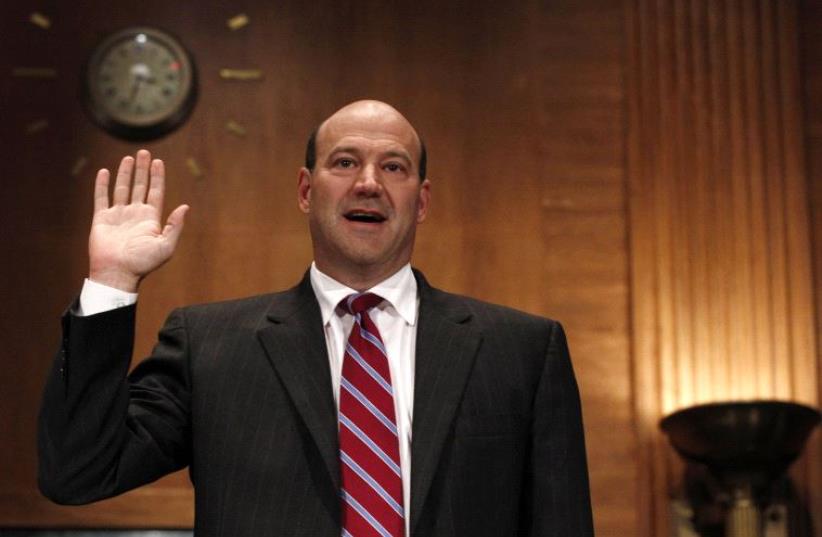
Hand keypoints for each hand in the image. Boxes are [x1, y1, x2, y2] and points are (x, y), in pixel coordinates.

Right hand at [88, 149, 188, 291]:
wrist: (118, 273)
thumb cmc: (143, 263)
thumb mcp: (166, 245)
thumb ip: (175, 225)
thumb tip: (185, 207)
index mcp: (151, 219)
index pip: (155, 192)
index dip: (157, 177)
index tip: (158, 162)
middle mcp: (135, 214)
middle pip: (140, 186)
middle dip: (142, 170)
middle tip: (144, 152)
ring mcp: (118, 215)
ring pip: (122, 188)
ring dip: (125, 173)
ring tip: (128, 158)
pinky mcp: (101, 219)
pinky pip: (101, 198)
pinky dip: (102, 185)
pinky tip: (104, 172)